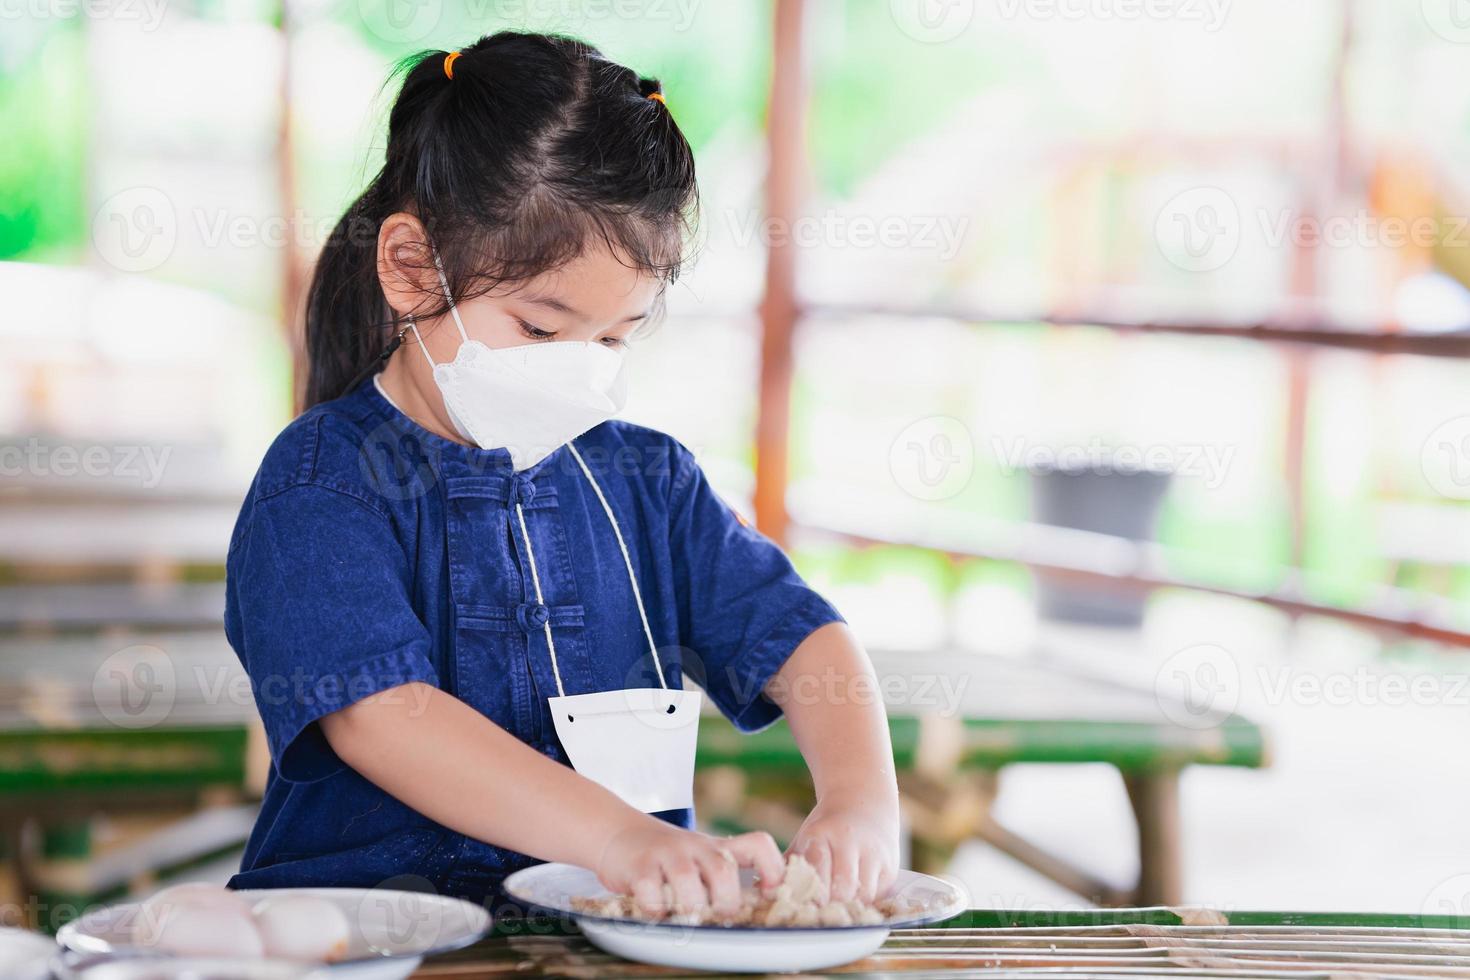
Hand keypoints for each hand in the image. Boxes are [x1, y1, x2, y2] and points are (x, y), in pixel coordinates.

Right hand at [594, 820, 784, 915]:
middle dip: (725, 902)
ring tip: (684, 916)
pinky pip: (651, 894)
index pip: (758, 844)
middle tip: (716, 915)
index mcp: (717, 847)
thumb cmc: (668, 857)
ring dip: (690, 907)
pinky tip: (655, 910)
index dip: (772, 869)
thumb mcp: (701, 858)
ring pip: (687, 881)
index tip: (767, 894)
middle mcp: (695, 846)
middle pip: (724, 870)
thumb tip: (755, 913)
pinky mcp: (639, 867)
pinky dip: (656, 911)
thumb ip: (724, 877)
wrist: (618, 833)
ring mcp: (667, 854)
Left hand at [787, 789, 899, 902]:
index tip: (803, 903)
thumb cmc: (825, 830)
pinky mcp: (890, 867)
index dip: (809, 893)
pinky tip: (854, 898)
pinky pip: (878, 896)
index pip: (817, 871)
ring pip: (863, 896)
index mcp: (822, 834)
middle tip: (821, 910)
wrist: (863, 804)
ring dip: (849, 906)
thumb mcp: (804, 840)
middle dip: (830, 904)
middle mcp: (851, 842)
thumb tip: (766, 895)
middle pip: (843, 889)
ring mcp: (874, 854)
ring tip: (837, 907)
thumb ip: (786, 867)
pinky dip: (865, 902)